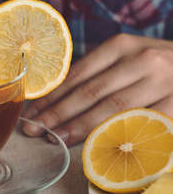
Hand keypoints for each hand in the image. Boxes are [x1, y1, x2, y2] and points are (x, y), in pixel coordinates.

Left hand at [22, 33, 172, 145]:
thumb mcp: (128, 57)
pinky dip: (116, 137)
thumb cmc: (155, 65)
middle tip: (33, 130)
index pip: (78, 74)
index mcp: (122, 45)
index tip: (32, 112)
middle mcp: (141, 60)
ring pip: (112, 110)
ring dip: (80, 128)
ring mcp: (162, 82)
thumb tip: (58, 100)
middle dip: (58, 114)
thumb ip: (99, 74)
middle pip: (90, 93)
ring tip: (56, 139)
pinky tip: (96, 148)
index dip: (53, 96)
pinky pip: (141, 125)